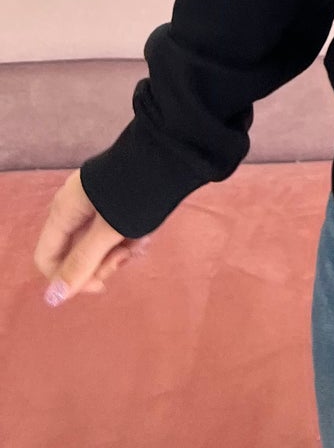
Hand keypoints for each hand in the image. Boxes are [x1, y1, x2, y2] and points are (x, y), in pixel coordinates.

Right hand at [33, 168, 150, 304]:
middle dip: (102, 261)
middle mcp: (74, 206)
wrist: (172, 149)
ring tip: (143, 238)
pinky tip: (149, 231)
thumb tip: (52, 298)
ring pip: (99, 243)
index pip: (47, 259)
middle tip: (127, 253)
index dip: (69, 279)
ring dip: (121, 248)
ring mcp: (95, 201)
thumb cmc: (138, 190)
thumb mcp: (110, 230)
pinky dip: (130, 235)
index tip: (102, 285)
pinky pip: (115, 229)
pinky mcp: (117, 199)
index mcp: (63, 211)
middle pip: (75, 252)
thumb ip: (82, 263)